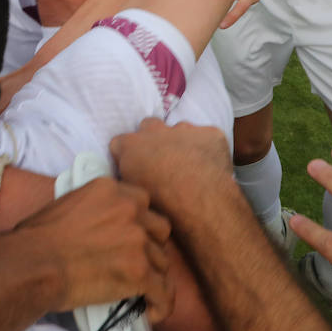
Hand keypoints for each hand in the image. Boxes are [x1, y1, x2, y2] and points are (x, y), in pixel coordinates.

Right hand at [14, 177, 173, 322]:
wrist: (33, 264)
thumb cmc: (36, 239)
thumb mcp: (67, 204)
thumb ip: (94, 207)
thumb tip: (100, 224)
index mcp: (110, 190)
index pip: (143, 203)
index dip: (140, 223)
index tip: (130, 238)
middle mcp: (129, 209)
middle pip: (159, 231)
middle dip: (150, 248)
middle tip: (134, 264)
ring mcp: (137, 240)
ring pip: (162, 262)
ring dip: (152, 277)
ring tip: (140, 293)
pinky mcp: (139, 272)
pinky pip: (163, 292)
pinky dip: (160, 304)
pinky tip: (150, 312)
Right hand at [111, 118, 231, 215]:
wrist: (202, 200)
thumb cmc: (162, 204)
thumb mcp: (133, 194)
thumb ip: (128, 178)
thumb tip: (131, 178)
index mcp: (130, 146)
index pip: (119, 143)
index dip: (127, 156)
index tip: (135, 169)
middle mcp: (154, 131)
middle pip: (148, 125)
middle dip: (152, 139)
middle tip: (162, 161)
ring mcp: (184, 128)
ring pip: (179, 129)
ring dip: (181, 142)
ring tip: (191, 165)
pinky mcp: (210, 133)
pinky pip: (207, 136)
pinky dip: (208, 148)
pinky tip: (212, 166)